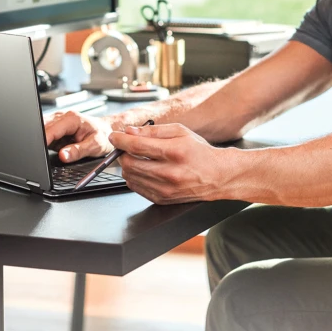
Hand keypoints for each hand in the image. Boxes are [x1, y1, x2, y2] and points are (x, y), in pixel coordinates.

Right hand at [44, 111, 119, 162]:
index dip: (44, 139)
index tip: (39, 150)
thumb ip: (78, 151)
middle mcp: (63, 117)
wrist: (107, 130)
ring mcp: (58, 121)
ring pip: (42, 129)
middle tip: (42, 154)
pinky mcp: (56, 128)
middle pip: (43, 127)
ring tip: (52, 150)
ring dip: (43, 141)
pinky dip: (46, 141)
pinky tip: (53, 147)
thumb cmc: (103, 135)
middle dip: (40, 140)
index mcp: (72, 119)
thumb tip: (63, 156)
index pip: (52, 129)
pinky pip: (46, 133)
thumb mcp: (94, 146)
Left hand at [109, 123, 227, 204]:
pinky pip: (136, 187)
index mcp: (174, 152)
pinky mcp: (161, 199)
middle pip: (129, 164)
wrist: (217, 176)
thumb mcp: (180, 132)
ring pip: (130, 177)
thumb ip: (152, 130)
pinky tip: (145, 170)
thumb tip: (129, 132)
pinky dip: (135, 177)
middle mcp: (169, 173)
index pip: (137, 146)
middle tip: (127, 147)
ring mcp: (165, 189)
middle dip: (122, 153)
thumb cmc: (199, 152)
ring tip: (139, 158)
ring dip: (128, 165)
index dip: (120, 140)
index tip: (114, 136)